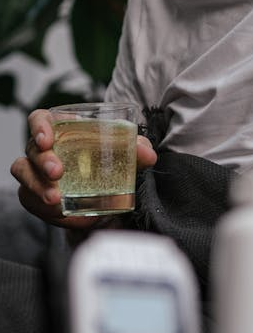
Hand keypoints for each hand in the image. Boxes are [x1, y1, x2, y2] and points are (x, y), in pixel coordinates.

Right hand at [10, 108, 157, 231]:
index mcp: (63, 129)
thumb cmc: (108, 161)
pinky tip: (61, 212)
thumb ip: (138, 149)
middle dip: (43, 161)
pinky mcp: (33, 194)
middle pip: (32, 149)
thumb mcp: (126, 153)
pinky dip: (44, 206)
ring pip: (24, 173)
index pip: (40, 120)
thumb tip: (148, 155)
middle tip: (57, 173)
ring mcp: (35, 172)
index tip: (47, 139)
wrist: (103, 194)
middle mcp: (44, 149)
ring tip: (56, 198)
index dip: (39, 127)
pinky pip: (30, 199)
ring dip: (37, 185)